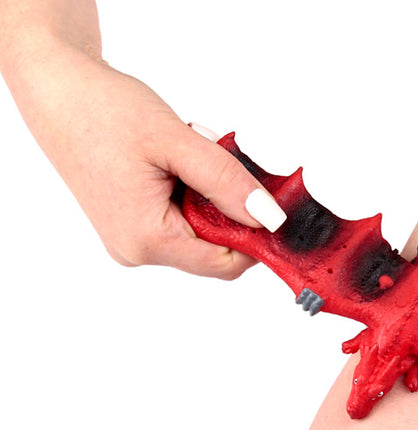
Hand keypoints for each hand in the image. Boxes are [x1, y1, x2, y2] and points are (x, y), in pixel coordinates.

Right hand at [4, 37, 284, 278]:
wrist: (57, 91)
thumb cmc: (103, 111)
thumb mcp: (177, 143)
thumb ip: (226, 183)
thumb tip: (269, 219)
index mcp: (146, 240)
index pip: (225, 264)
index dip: (256, 238)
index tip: (273, 206)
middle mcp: (137, 251)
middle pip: (214, 248)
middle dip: (228, 206)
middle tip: (218, 160)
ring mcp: (132, 242)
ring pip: (199, 232)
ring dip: (209, 195)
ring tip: (186, 154)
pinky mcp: (131, 226)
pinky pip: (180, 220)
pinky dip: (191, 193)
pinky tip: (175, 163)